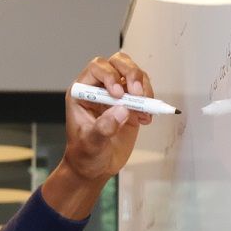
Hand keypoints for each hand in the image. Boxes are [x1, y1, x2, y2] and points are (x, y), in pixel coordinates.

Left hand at [41, 53, 155, 219]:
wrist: (94, 167)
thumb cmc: (85, 154)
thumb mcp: (91, 144)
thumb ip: (104, 127)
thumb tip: (122, 110)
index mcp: (81, 92)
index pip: (96, 68)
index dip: (109, 75)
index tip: (118, 95)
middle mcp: (99, 88)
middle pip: (117, 63)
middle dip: (131, 74)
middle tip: (138, 94)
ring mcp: (116, 94)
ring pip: (132, 73)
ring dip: (143, 86)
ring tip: (144, 109)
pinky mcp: (130, 103)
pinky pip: (143, 90)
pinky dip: (149, 101)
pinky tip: (146, 119)